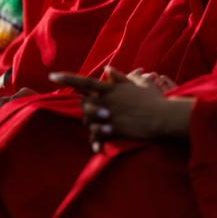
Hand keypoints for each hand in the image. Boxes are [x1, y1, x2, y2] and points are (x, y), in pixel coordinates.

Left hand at [53, 67, 192, 148]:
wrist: (164, 117)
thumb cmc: (154, 100)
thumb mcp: (138, 84)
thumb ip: (120, 77)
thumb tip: (108, 69)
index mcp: (112, 89)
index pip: (84, 81)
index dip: (67, 78)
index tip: (52, 75)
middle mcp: (107, 101)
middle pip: (83, 104)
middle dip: (85, 110)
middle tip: (92, 116)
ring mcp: (109, 115)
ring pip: (88, 120)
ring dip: (90, 125)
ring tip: (98, 130)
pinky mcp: (113, 129)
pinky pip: (97, 135)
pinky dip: (95, 141)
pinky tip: (96, 148)